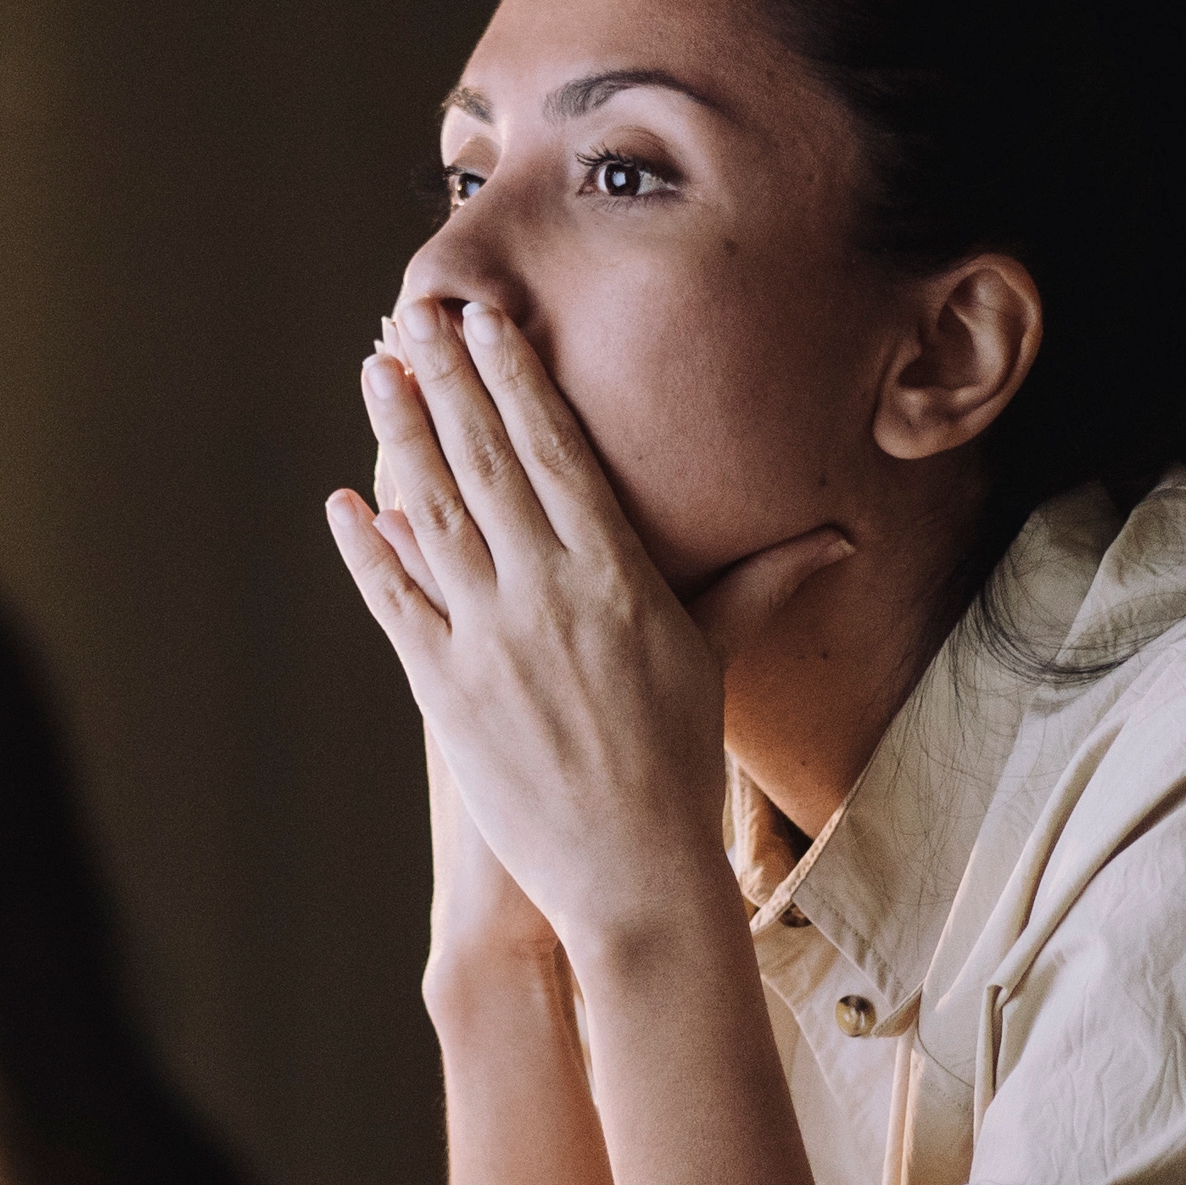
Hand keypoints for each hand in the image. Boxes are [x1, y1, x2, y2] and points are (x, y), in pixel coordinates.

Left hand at [326, 295, 852, 963]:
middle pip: (486, 462)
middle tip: (412, 313)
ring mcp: (491, 641)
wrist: (634, 871)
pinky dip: (366, 550)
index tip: (487, 320)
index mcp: (617, 575)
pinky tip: (343, 503)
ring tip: (375, 372)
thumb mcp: (714, 659)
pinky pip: (395, 604)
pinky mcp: (445, 693)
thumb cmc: (680, 763)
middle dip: (446, 378)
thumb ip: (758, 584)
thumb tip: (843, 538)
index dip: (517, 379)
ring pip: (431, 514)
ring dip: (397, 437)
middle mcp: (549, 594)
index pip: (558, 451)